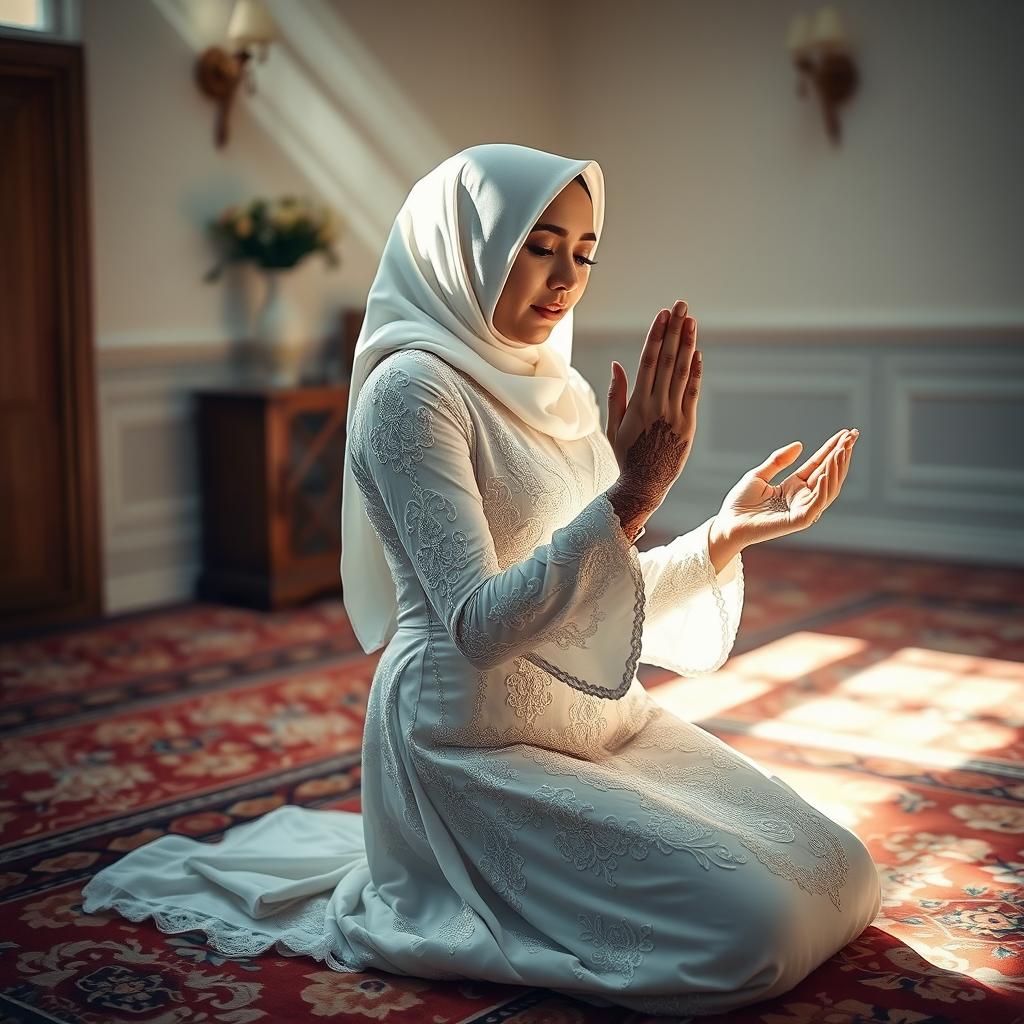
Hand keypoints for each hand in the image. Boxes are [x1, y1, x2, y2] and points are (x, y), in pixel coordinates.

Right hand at [605, 299, 700, 505]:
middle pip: (668, 360)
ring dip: (687, 344)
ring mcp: (675, 413)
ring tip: (691, 321)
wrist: (645, 483)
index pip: (649, 361)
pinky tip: (697, 353)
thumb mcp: (613, 425)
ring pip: (683, 372)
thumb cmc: (626, 455)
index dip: (657, 335)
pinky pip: (693, 392)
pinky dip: (696, 371)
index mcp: (637, 403)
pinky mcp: (688, 423)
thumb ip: (617, 393)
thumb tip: (617, 364)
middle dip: (674, 330)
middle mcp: (657, 405)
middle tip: (681, 306)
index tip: (662, 314)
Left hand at [713, 428, 858, 547]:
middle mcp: (802, 497)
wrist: (728, 523)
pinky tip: (824, 473)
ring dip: (836, 469)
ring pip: (828, 488)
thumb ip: (778, 460)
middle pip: (828, 473)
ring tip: (841, 450)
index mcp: (794, 486)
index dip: (832, 449)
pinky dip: (823, 489)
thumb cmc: (740, 502)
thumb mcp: (759, 475)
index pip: (819, 464)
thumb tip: (800, 444)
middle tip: (852, 436)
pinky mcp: (798, 520)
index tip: (846, 434)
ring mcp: (802, 509)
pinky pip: (816, 503)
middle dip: (841, 455)